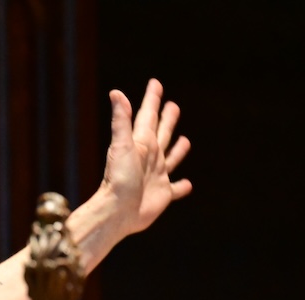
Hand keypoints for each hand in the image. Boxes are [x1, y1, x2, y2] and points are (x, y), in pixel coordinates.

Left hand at [101, 78, 191, 236]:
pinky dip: (182, 186)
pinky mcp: (162, 194)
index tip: (155, 83)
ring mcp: (156, 176)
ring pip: (170, 158)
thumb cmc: (118, 179)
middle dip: (166, 120)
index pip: (147, 116)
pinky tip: (188, 184)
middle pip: (162, 134)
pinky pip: (175, 188)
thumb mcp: (121, 146)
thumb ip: (121, 120)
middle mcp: (149, 158)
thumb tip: (116, 93)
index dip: (152, 100)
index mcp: (141, 144)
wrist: (117, 212)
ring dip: (177, 150)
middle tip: (173, 105)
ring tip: (184, 140)